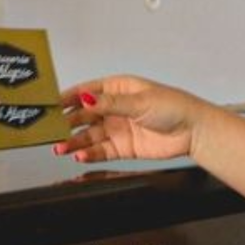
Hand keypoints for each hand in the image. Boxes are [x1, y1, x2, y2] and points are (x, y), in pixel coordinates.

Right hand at [53, 75, 214, 162]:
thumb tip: (86, 99)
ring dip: (74, 141)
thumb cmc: (174, 107)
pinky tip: (80, 155)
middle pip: (83, 115)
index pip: (86, 91)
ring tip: (61, 147)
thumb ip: (110, 103)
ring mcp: (118, 128)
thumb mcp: (139, 101)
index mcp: (117, 89)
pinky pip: (101, 150)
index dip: (67, 97)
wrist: (194, 132)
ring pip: (89, 135)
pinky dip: (89, 154)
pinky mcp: (123, 147)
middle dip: (66, 122)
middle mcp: (115, 108)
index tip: (50, 104)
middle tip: (51, 130)